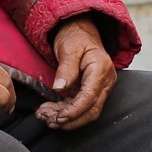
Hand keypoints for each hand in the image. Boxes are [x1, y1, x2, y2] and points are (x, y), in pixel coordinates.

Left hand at [37, 16, 115, 130]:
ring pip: (87, 112)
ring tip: (46, 118)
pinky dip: (66, 113)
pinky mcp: (91, 91)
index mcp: (101, 68)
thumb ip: (66, 68)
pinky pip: (81, 107)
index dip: (75, 110)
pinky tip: (51, 113)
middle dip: (71, 120)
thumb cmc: (75, 37)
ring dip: (67, 119)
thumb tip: (59, 88)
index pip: (90, 96)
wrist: (80, 31)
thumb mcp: (68, 48)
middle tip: (50, 121)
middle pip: (92, 110)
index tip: (59, 117)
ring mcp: (99, 87)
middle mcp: (105, 81)